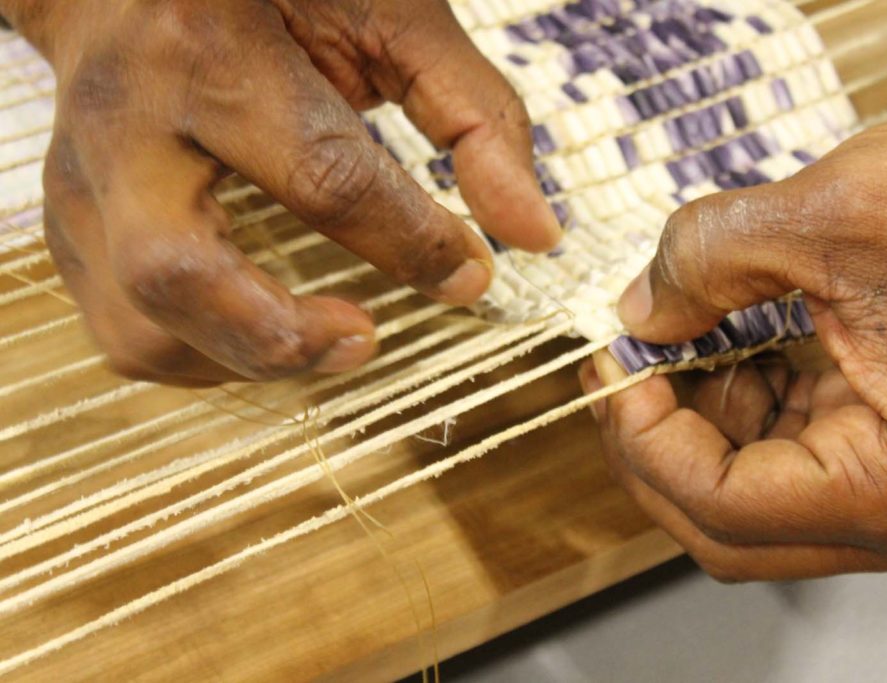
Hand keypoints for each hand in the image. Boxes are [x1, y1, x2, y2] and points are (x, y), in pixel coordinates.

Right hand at [3, 0, 560, 384]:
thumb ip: (472, 117)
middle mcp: (128, 118)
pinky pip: (121, 327)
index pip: (324, 176)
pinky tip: (257, 331)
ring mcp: (83, 176)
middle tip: (364, 339)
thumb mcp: (388, 17)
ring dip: (240, 362)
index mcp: (210, 46)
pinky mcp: (71, 218)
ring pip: (136, 323)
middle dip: (282, 337)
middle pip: (177, 271)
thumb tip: (533, 233)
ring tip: (318, 341)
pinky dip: (199, 355)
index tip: (470, 273)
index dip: (414, 244)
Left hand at [579, 7, 886, 580]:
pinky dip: (728, 407)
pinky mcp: (879, 456)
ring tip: (669, 339)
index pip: (722, 504)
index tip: (610, 365)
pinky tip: (716, 345)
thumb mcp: (828, 211)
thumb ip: (706, 261)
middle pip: (723, 523)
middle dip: (655, 444)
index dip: (642, 439)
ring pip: (740, 496)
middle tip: (620, 365)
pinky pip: (772, 459)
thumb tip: (638, 314)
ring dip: (688, 422)